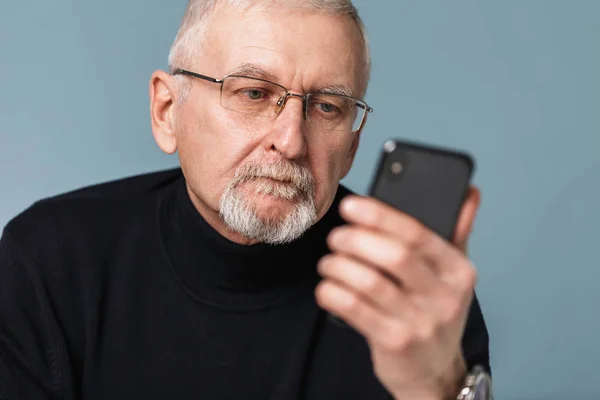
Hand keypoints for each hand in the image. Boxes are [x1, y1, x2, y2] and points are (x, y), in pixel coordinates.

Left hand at [315, 187, 480, 399]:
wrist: (434, 371)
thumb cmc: (435, 312)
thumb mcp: (453, 275)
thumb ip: (456, 232)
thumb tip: (469, 191)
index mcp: (458, 271)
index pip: (418, 234)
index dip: (380, 216)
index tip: (350, 206)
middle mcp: (444, 297)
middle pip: (394, 256)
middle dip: (355, 240)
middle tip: (336, 237)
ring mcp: (420, 322)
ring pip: (369, 282)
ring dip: (339, 266)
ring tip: (328, 262)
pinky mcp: (395, 343)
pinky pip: (355, 309)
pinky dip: (333, 293)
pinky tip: (327, 287)